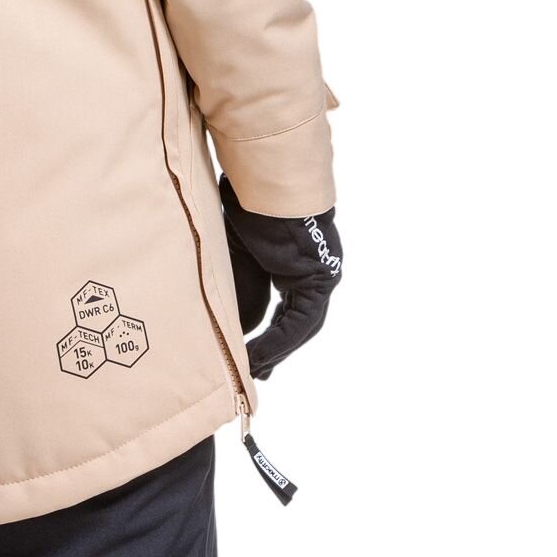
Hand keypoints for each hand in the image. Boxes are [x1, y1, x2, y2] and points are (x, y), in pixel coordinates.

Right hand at [218, 173, 342, 379]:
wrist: (265, 181)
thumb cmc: (247, 203)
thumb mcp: (237, 253)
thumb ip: (239, 286)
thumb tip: (234, 324)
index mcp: (297, 261)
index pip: (285, 308)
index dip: (269, 335)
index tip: (251, 356)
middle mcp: (315, 270)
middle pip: (295, 322)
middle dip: (275, 349)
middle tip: (255, 374)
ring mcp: (322, 274)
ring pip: (301, 326)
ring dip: (276, 351)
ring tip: (253, 372)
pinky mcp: (320, 278)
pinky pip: (301, 320)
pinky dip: (280, 340)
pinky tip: (259, 356)